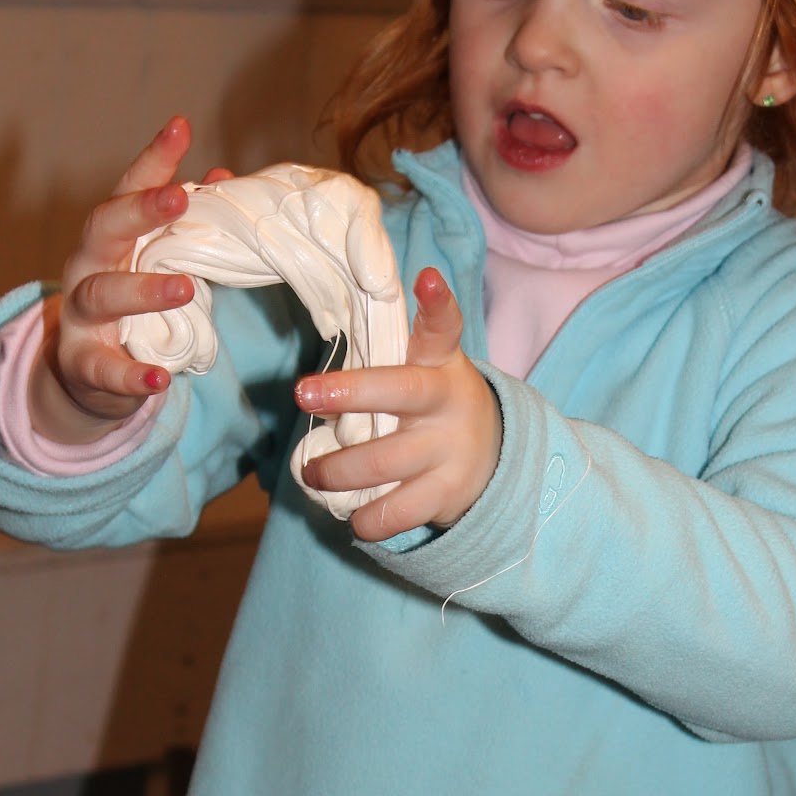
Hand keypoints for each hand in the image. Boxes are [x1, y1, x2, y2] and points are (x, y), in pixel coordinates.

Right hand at [29, 117, 229, 443]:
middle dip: (140, 210)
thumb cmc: (130, 305)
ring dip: (144, 289)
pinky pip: (105, 369)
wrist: (84, 374)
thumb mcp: (156, 260)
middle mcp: (87, 266)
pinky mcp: (84, 365)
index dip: (154, 159)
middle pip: (104, 228)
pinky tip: (160, 380)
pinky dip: (131, 376)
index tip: (180, 126)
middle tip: (180, 197)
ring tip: (186, 288)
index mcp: (110, 237)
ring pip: (103, 294)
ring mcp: (80, 316)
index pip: (128, 188)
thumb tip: (225, 176)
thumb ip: (186, 225)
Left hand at [294, 268, 501, 540]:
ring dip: (337, 470)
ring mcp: (450, 450)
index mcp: (441, 365)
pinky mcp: (446, 494)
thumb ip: (382, 365)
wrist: (493, 461)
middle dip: (351, 393)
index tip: (426, 278)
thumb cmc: (433, 409)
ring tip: (312, 472)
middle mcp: (449, 403)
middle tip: (301, 392)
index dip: (436, 303)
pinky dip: (365, 518)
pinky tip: (354, 514)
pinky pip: (395, 513)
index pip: (443, 328)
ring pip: (385, 462)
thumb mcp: (424, 373)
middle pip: (402, 393)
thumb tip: (313, 384)